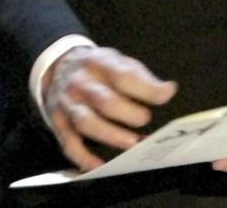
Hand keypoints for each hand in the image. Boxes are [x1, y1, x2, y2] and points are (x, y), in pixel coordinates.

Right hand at [41, 46, 176, 171]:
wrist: (58, 66)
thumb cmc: (98, 68)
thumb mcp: (118, 60)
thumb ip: (141, 76)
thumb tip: (167, 91)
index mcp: (99, 63)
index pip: (123, 76)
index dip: (146, 88)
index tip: (165, 95)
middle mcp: (81, 84)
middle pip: (103, 101)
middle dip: (128, 113)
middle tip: (145, 120)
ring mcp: (67, 104)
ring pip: (86, 123)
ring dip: (110, 135)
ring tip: (132, 143)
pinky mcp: (58, 123)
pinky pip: (68, 143)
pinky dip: (83, 157)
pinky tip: (99, 165)